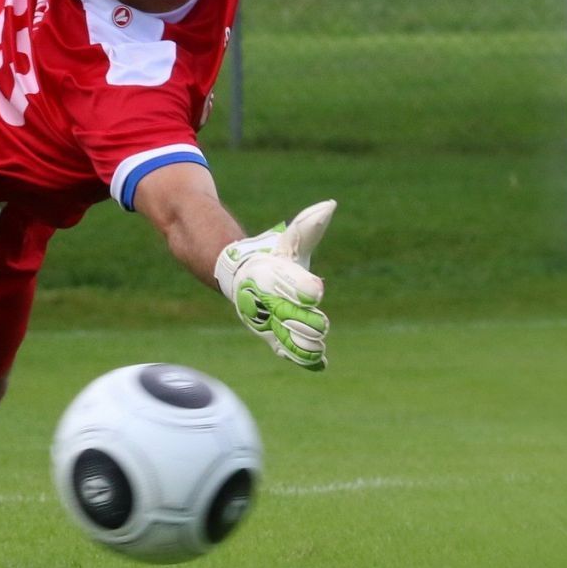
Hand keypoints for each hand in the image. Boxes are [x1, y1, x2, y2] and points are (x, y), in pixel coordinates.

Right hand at [212, 199, 334, 368]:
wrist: (235, 274)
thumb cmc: (270, 254)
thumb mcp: (289, 239)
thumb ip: (310, 225)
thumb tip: (331, 204)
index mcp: (269, 273)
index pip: (287, 281)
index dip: (303, 287)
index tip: (317, 290)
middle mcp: (264, 298)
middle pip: (287, 315)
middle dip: (307, 321)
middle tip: (322, 324)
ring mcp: (264, 318)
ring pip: (284, 336)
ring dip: (304, 343)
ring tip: (320, 346)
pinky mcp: (268, 333)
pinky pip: (284, 349)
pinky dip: (301, 358)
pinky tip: (320, 363)